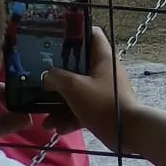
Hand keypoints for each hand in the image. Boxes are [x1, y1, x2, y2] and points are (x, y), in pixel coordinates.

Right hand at [40, 27, 140, 148]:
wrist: (126, 132)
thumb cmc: (101, 102)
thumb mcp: (74, 86)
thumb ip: (56, 78)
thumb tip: (46, 76)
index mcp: (103, 57)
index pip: (91, 34)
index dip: (74, 33)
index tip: (53, 40)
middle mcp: (103, 71)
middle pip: (77, 67)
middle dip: (57, 76)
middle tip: (39, 80)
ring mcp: (102, 90)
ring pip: (76, 92)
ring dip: (59, 104)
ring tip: (43, 117)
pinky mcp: (101, 108)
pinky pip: (81, 109)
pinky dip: (68, 117)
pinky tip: (56, 128)